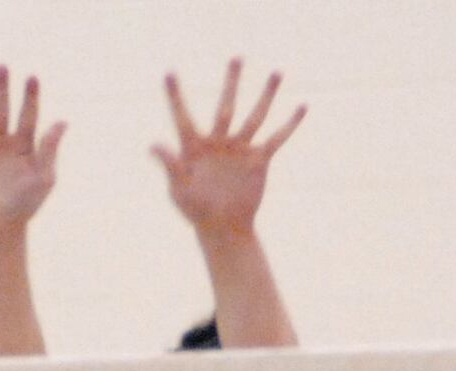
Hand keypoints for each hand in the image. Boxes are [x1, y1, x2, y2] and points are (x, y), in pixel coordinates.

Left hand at [152, 60, 304, 236]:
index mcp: (195, 149)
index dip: (175, 97)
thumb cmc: (196, 212)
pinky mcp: (258, 160)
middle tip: (237, 57)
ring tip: (277, 73)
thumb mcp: (180, 189)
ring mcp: (239, 149)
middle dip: (231, 83)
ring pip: (255, 116)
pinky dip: (290, 124)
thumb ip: (170, 165)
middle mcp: (218, 143)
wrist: (223, 228)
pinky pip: (277, 138)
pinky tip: (302, 106)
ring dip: (266, 95)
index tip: (169, 74)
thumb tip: (153, 145)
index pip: (183, 118)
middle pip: (226, 107)